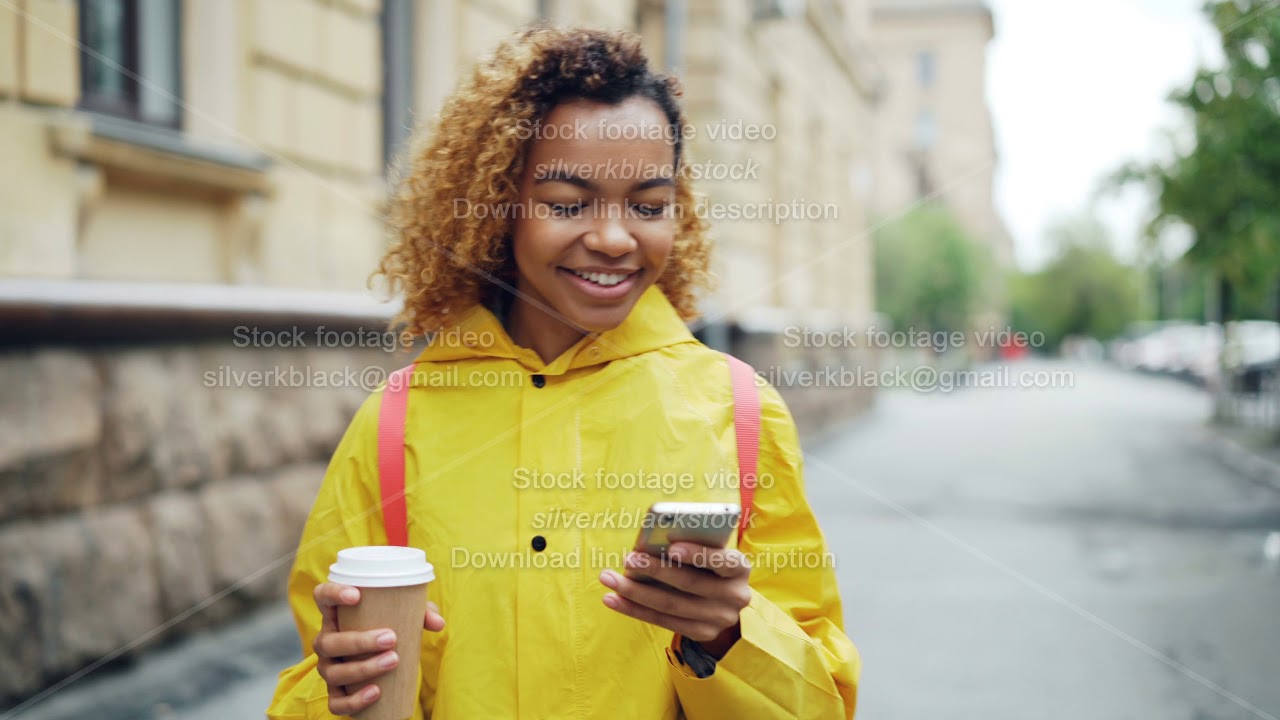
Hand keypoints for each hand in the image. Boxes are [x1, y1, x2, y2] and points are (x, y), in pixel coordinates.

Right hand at [312, 582, 445, 715]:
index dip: (333, 593)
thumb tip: (438, 623)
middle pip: (328, 642)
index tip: (357, 595)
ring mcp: (328, 668)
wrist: (385, 658)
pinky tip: (376, 692)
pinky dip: (354, 700)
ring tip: (392, 661)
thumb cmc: (391, 627)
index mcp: (337, 615)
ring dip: (362, 668)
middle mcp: (326, 641)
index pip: (323, 596)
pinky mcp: (335, 693)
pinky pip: (336, 702)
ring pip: (333, 672)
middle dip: (359, 641)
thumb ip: (421, 614)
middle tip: (391, 638)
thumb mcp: (406, 615)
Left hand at [599, 542, 751, 658]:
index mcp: (740, 568)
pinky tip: (613, 599)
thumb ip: (693, 546)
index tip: (672, 546)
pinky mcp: (702, 633)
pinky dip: (635, 610)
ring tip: (609, 579)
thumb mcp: (712, 553)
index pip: (723, 560)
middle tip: (628, 560)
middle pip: (690, 583)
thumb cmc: (710, 566)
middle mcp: (734, 596)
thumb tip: (651, 543)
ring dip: (635, 592)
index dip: (698, 554)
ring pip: (671, 605)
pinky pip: (663, 621)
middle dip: (655, 570)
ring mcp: (719, 619)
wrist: (727, 604)